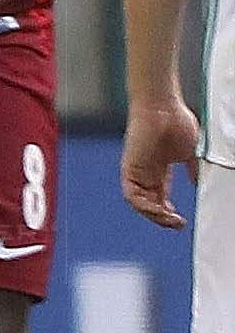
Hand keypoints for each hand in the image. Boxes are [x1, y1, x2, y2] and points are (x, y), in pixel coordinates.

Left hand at [125, 94, 202, 229]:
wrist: (163, 107)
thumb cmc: (176, 122)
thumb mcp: (191, 153)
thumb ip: (194, 170)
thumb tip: (201, 184)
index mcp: (159, 170)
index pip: (161, 198)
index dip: (169, 212)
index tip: (181, 220)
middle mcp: (147, 173)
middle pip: (150, 204)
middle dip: (163, 218)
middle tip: (178, 224)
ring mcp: (137, 171)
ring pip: (140, 204)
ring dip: (155, 216)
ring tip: (171, 221)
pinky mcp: (130, 169)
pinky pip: (132, 196)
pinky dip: (145, 207)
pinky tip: (160, 212)